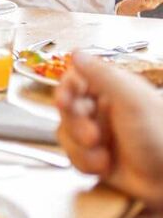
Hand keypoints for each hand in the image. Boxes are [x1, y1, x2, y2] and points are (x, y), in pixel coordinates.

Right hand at [55, 52, 162, 208]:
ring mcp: (96, 132)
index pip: (75, 79)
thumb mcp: (132, 100)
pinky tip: (104, 165)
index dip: (65, 88)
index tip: (64, 100)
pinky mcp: (93, 155)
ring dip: (80, 147)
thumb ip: (102, 74)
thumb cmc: (159, 138)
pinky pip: (72, 155)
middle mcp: (100, 109)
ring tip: (102, 155)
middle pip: (66, 108)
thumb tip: (76, 53)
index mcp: (111, 88)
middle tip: (91, 135)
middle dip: (75, 124)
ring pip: (66, 133)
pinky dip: (86, 162)